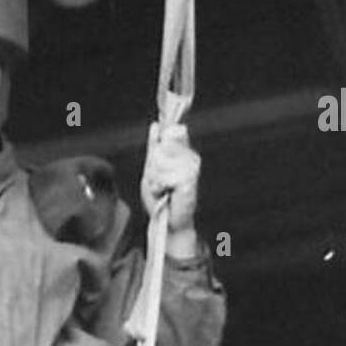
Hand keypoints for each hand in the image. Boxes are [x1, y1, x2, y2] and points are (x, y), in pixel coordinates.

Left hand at [141, 121, 199, 245]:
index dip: (160, 142)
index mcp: (184, 151)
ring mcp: (192, 168)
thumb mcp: (152, 168)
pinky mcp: (189, 180)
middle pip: (158, 148)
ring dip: (155, 179)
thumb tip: (155, 124)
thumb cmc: (161, 196)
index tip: (158, 157)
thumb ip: (154, 147)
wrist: (169, 221)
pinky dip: (159, 187)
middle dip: (152, 167)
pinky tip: (166, 194)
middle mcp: (192, 157)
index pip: (170, 131)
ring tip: (163, 188)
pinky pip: (163, 176)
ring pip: (159, 162)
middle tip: (160, 181)